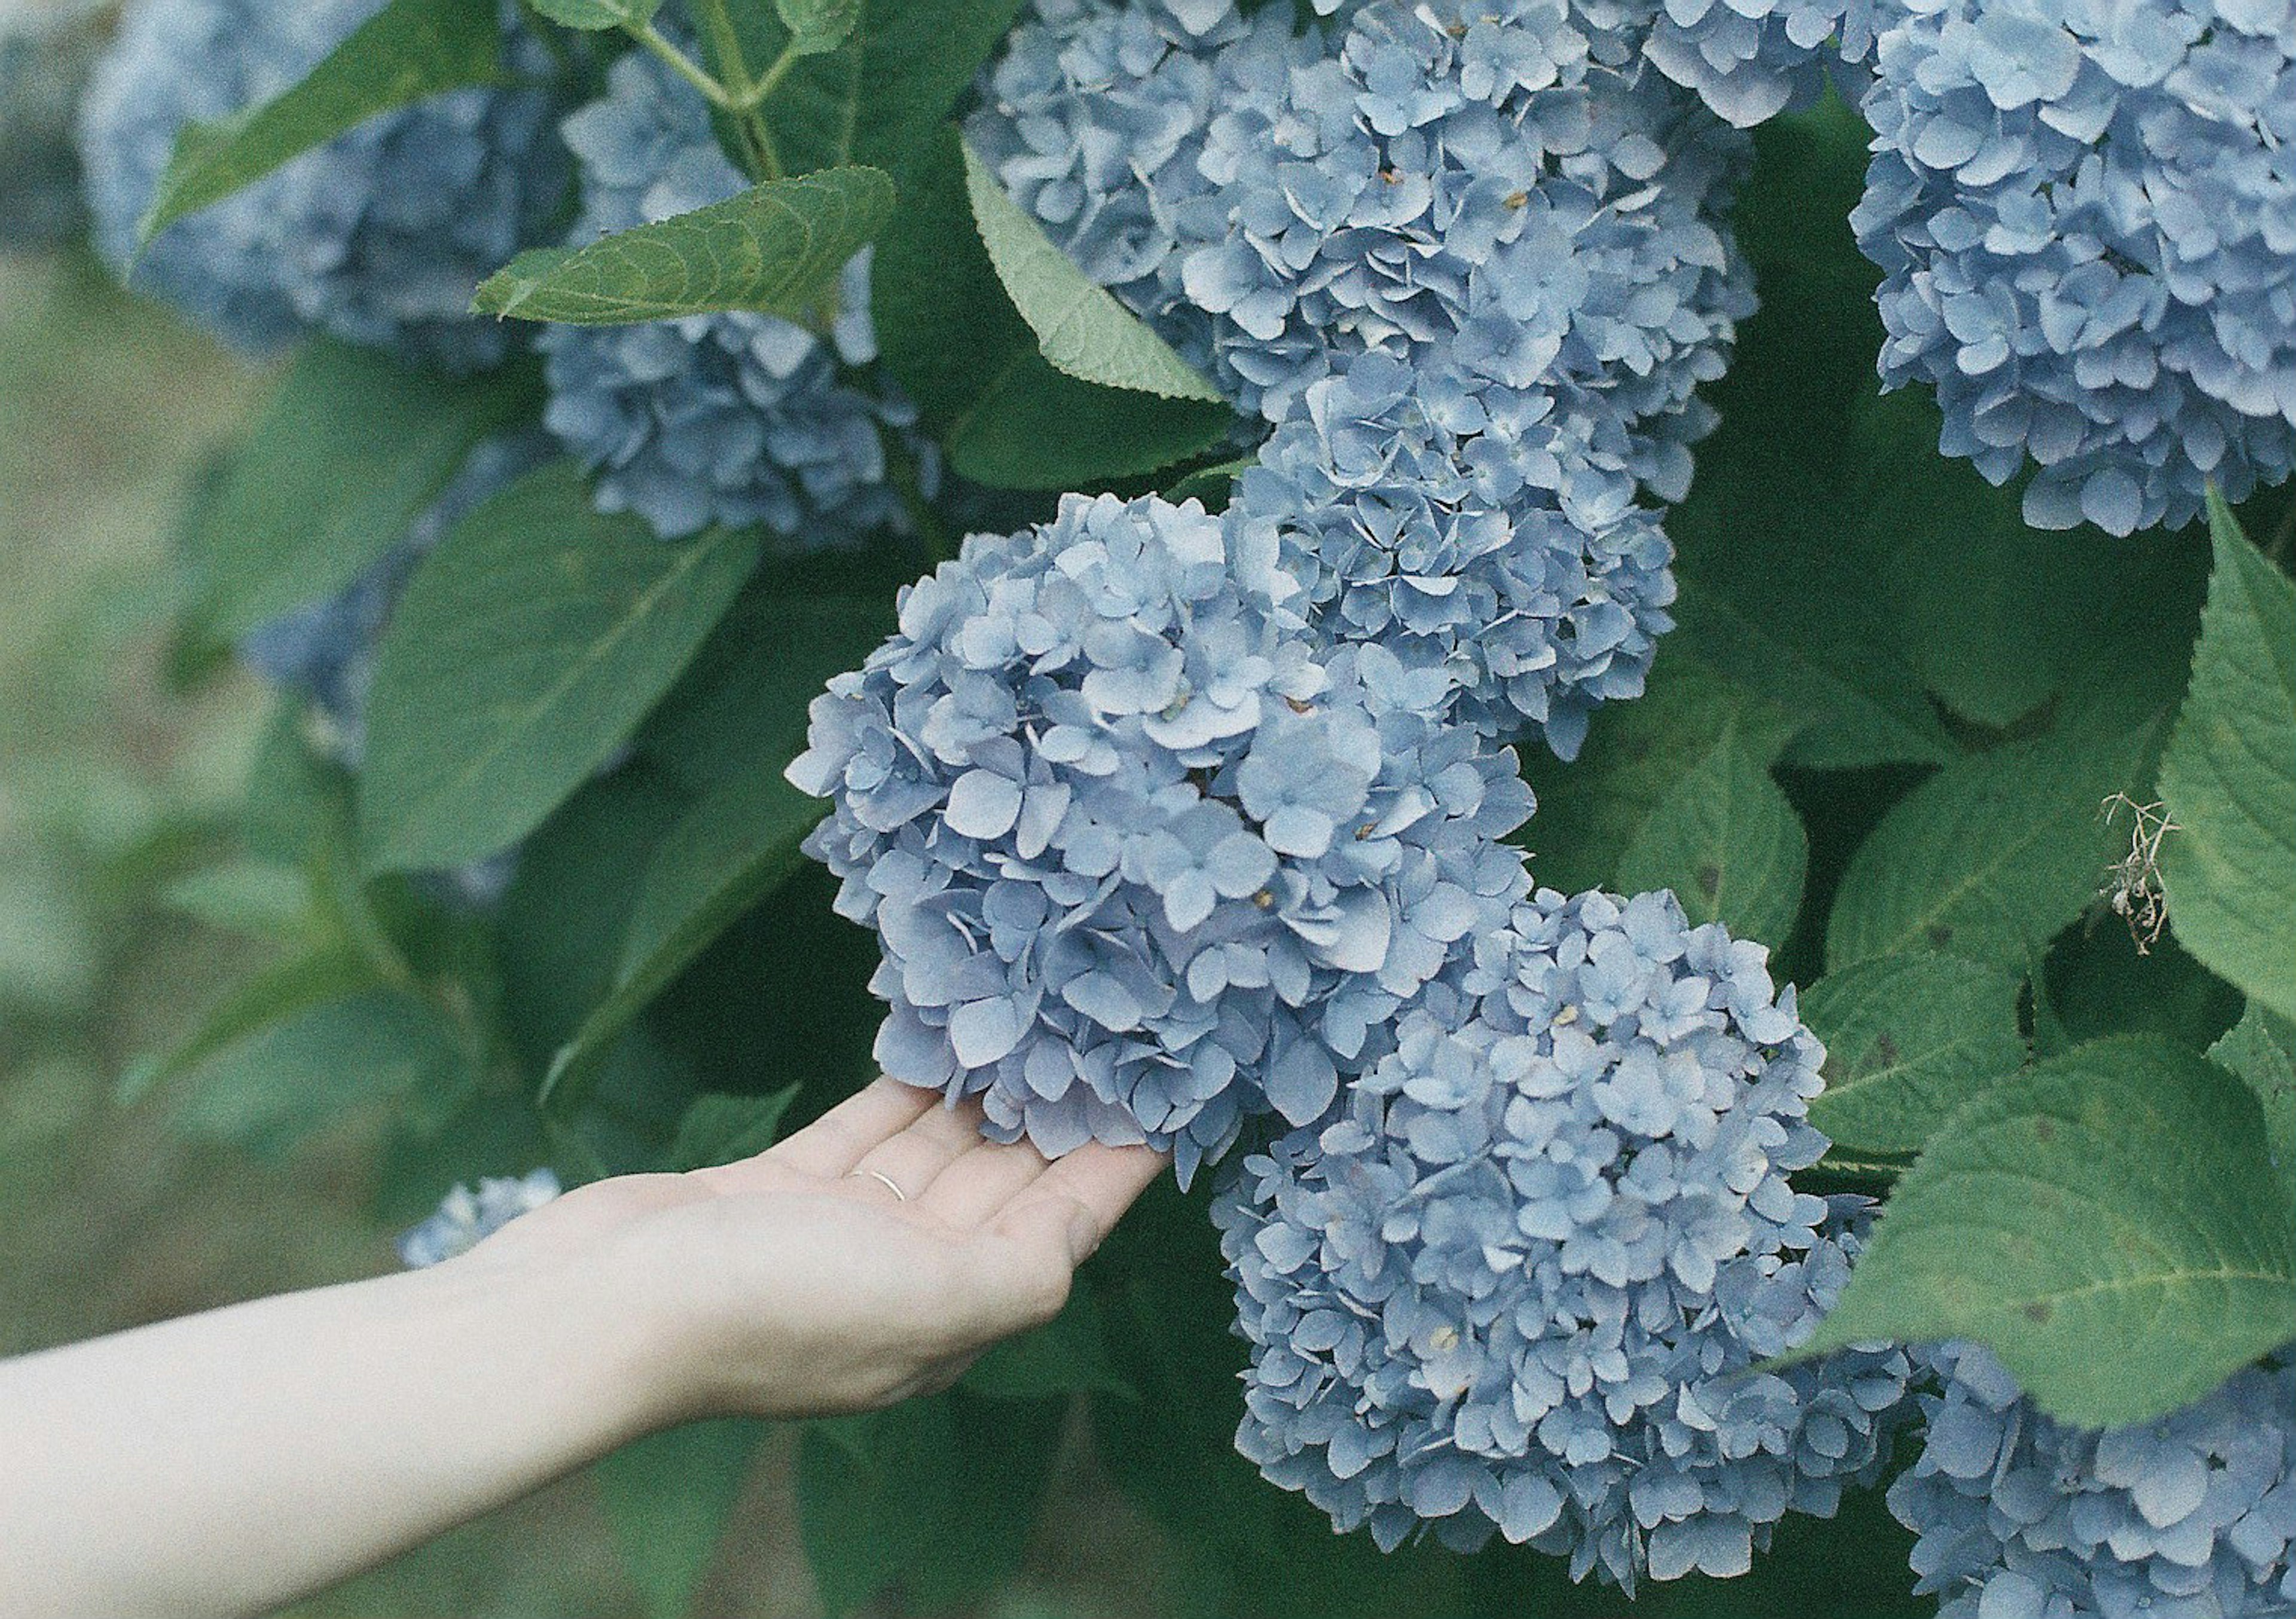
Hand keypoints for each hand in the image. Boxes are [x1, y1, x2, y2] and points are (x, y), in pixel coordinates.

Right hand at [461, 1079, 1167, 1422]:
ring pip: (935, 1147)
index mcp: (952, 1317)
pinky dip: (903, 1082)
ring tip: (1036, 1012)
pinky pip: (865, 1125)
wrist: (599, 1308)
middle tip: (1102, 1024)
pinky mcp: (777, 1189)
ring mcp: (836, 1234)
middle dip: (1053, 1110)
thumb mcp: (931, 1305)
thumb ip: (1024, 1269)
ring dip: (983, 1085)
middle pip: (1003, 1183)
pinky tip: (937, 1034)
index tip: (1163, 1087)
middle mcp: (903, 1279)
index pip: (1058, 1229)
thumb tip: (1083, 1218)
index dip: (1111, 1163)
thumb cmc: (771, 1307)